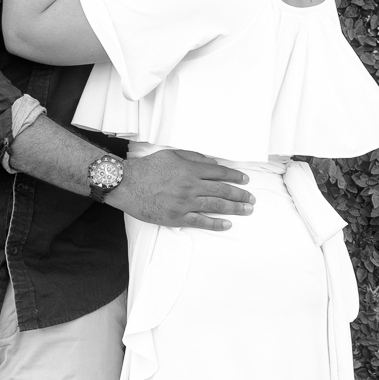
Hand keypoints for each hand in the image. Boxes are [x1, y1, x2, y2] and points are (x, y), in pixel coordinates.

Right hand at [108, 148, 255, 229]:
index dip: (235, 176)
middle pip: (222, 190)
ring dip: (235, 208)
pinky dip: (216, 223)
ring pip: (216, 205)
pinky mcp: (176, 216)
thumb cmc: (147, 168)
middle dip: (240, 194)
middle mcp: (191, 186)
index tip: (245, 180)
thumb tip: (213, 163)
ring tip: (247, 210)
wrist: (126, 184)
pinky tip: (227, 224)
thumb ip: (193, 158)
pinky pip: (200, 221)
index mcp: (190, 169)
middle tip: (251, 199)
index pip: (220, 173)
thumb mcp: (172, 155)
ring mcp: (185, 202)